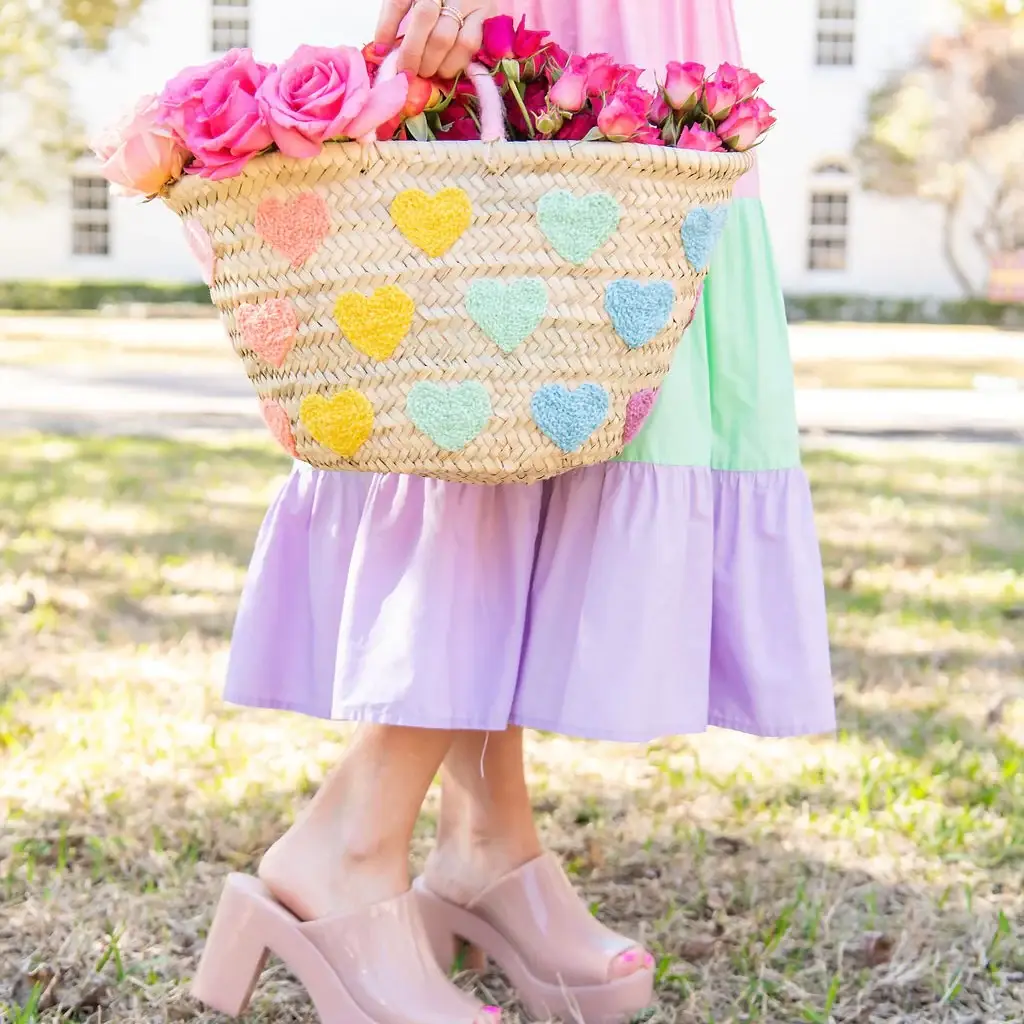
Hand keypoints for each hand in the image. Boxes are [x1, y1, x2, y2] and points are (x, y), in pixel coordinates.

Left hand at [375, 0, 494, 79]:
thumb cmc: (436, 1)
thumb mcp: (412, 0)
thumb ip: (395, 18)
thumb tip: (380, 51)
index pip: (398, 1)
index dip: (386, 27)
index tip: (381, 51)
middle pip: (423, 18)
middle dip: (412, 53)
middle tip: (409, 71)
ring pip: (446, 36)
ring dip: (433, 62)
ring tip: (427, 72)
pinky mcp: (488, 14)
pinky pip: (469, 45)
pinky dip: (455, 63)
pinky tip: (446, 69)